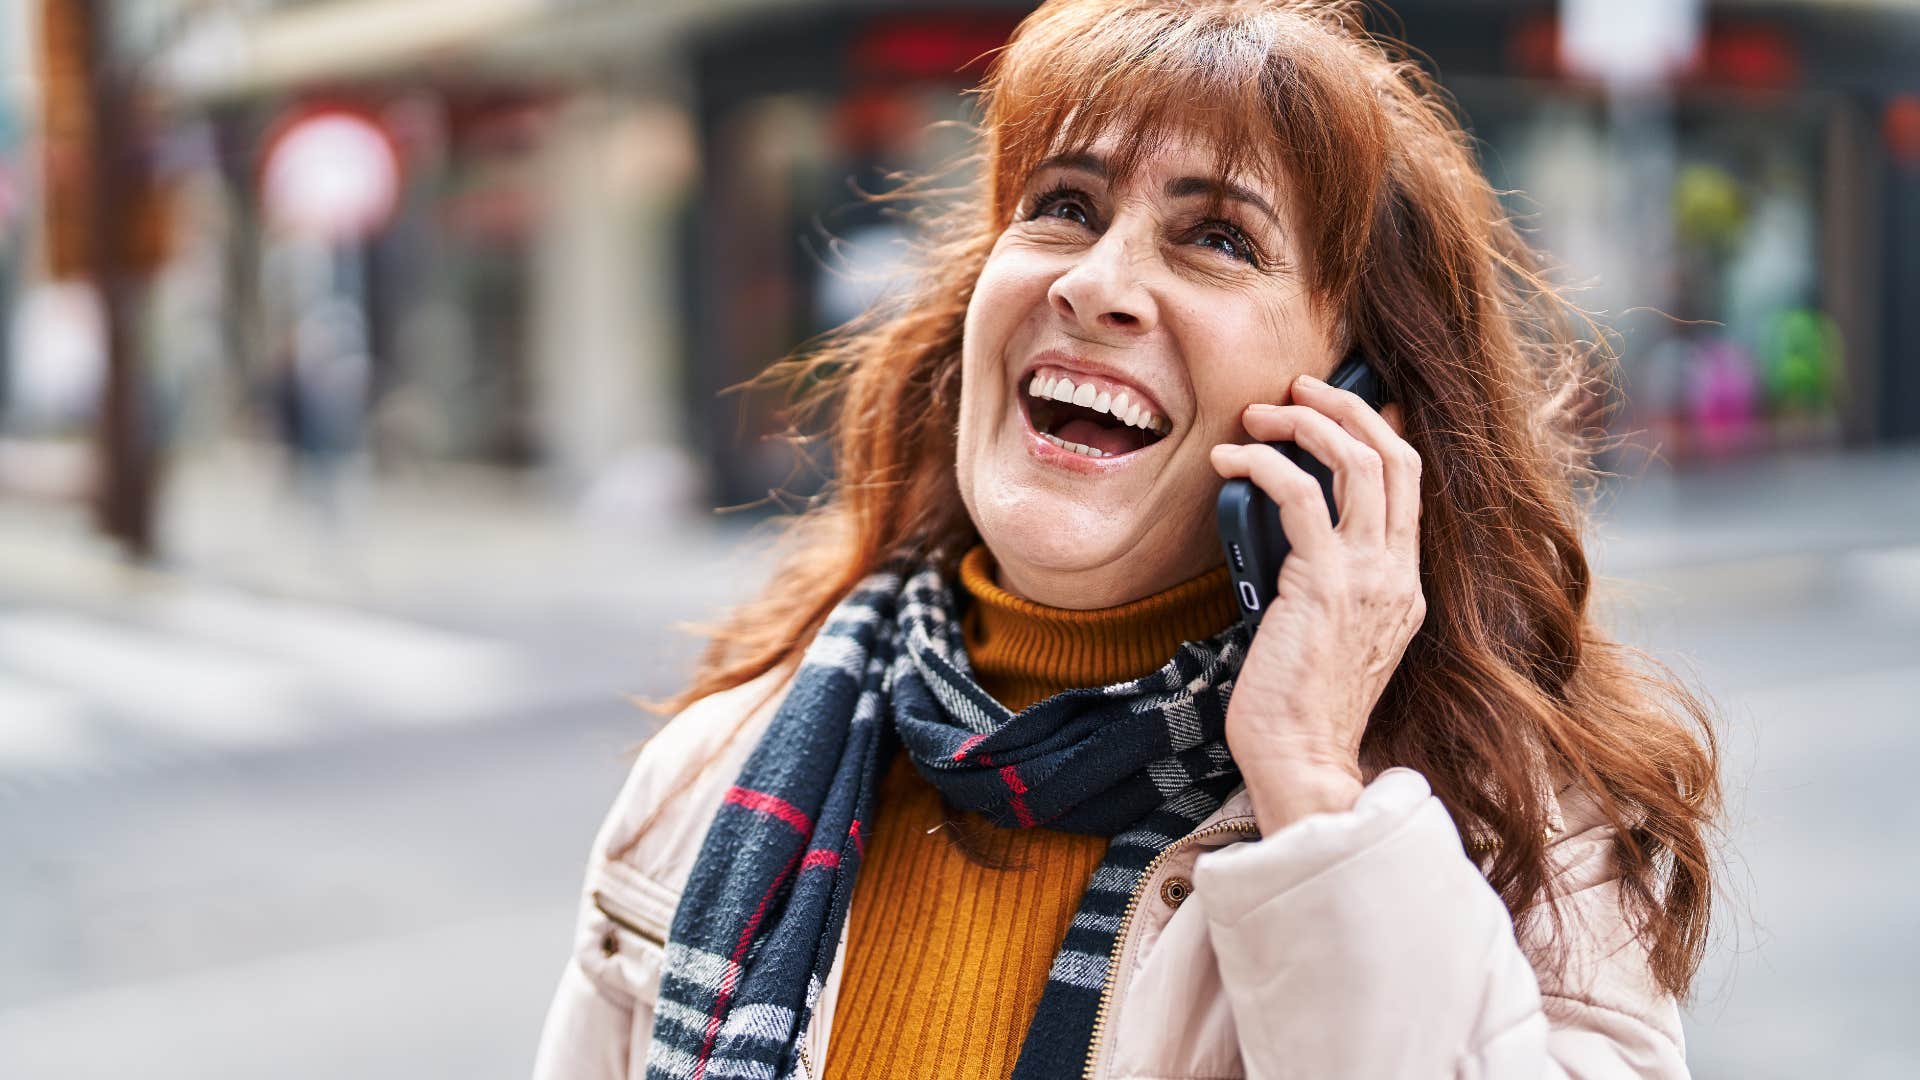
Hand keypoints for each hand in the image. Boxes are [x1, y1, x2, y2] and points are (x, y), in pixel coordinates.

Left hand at [1208, 372, 1425, 831]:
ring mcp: (1368, 578)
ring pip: (1357, 461)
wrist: (1302, 763)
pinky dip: (1262, 462)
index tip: (1335, 406)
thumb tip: (1284, 539)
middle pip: (1395, 456)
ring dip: (1304, 422)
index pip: (1409, 484)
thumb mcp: (1326, 636)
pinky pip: (1298, 493)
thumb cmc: (1297, 710)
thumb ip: (1324, 586)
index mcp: (1404, 587)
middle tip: (1298, 386)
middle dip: (1347, 406)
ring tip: (1256, 414)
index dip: (1376, 431)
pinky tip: (1230, 460)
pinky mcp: (1323, 584)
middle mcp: (1397, 575)